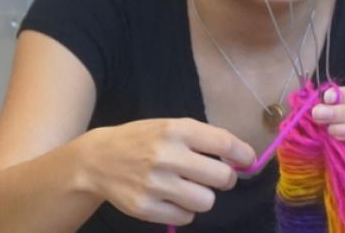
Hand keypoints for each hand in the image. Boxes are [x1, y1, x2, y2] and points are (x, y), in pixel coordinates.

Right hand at [70, 118, 255, 225]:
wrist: (97, 160)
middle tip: (214, 177)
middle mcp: (166, 156)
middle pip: (222, 177)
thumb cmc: (142, 140)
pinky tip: (170, 198)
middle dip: (225, 179)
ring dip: (203, 196)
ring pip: (206, 201)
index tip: (247, 161)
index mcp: (176, 130)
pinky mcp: (145, 208)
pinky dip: (184, 211)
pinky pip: (185, 217)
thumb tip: (242, 157)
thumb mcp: (170, 127)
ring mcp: (155, 184)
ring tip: (188, 188)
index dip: (243, 155)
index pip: (224, 143)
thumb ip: (203, 139)